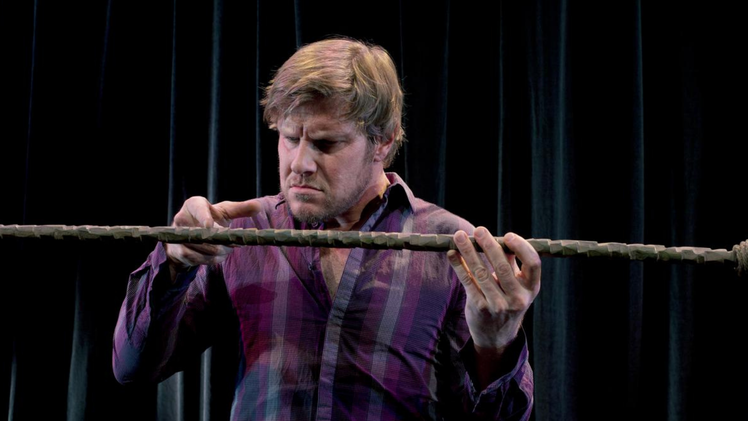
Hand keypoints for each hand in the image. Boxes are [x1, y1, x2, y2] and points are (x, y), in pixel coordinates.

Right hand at [165, 196, 260, 274]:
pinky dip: (209, 260)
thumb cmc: (212, 219)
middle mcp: (182, 218)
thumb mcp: (225, 212)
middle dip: (219, 241)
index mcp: (194, 204)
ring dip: (216, 252)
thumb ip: (240, 209)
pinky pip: (195, 258)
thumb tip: (258, 207)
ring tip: (227, 251)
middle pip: (200, 232)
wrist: (191, 236)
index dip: (204, 216)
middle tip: (233, 245)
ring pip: (198, 247)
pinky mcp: (178, 251)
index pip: (197, 207)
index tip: (210, 226)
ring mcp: (178, 236)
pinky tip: (219, 258)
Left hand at [447, 227, 540, 355]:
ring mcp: (498, 305)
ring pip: (481, 272)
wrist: (497, 336)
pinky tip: (452, 253)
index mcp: (531, 288)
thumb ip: (511, 263)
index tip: (507, 236)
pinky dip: (458, 265)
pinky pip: (467, 281)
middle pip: (503, 267)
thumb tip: (498, 238)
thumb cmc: (508, 299)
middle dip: (489, 245)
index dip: (521, 247)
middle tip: (479, 230)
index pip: (533, 264)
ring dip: (468, 251)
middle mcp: (517, 298)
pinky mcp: (479, 308)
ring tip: (459, 236)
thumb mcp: (516, 285)